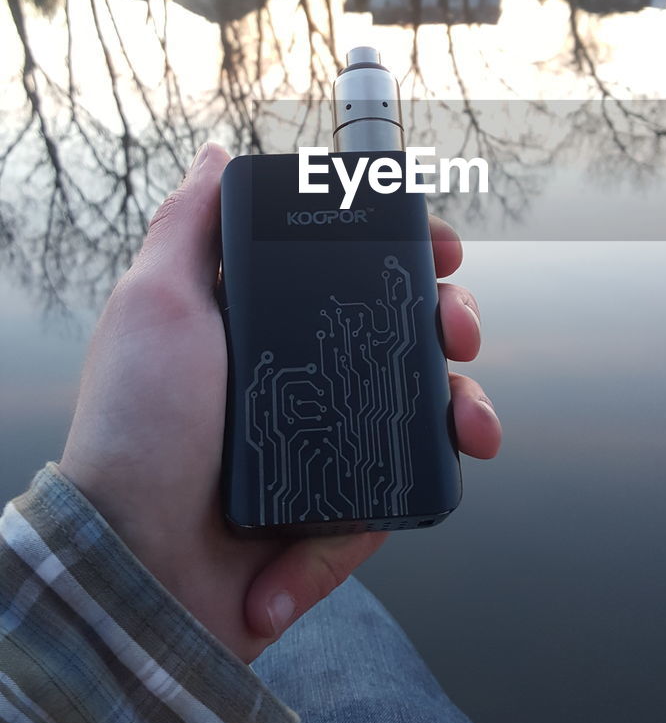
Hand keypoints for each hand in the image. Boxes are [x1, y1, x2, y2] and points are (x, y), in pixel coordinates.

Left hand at [59, 143, 500, 663]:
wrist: (135, 568)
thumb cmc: (137, 429)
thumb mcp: (155, 306)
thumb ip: (189, 226)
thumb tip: (217, 154)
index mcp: (263, 325)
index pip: (351, 272)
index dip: (405, 253)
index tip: (441, 250)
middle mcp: (299, 379)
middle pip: (403, 336)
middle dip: (451, 324)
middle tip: (458, 332)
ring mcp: (322, 447)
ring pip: (420, 418)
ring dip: (461, 417)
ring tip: (473, 431)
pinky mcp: (335, 514)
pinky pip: (391, 502)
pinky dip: (380, 515)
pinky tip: (348, 521)